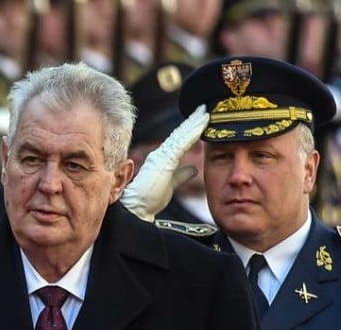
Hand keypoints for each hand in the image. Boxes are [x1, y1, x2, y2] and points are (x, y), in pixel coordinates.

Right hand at [120, 104, 209, 221]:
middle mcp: (160, 154)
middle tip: (204, 108)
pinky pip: (181, 143)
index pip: (179, 141)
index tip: (201, 120)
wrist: (135, 209)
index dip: (190, 130)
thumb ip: (181, 176)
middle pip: (179, 134)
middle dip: (192, 121)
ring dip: (193, 122)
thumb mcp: (171, 186)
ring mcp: (160, 155)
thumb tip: (193, 169)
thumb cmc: (148, 201)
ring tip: (205, 111)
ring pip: (180, 135)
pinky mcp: (163, 160)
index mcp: (161, 159)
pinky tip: (201, 123)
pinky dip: (192, 132)